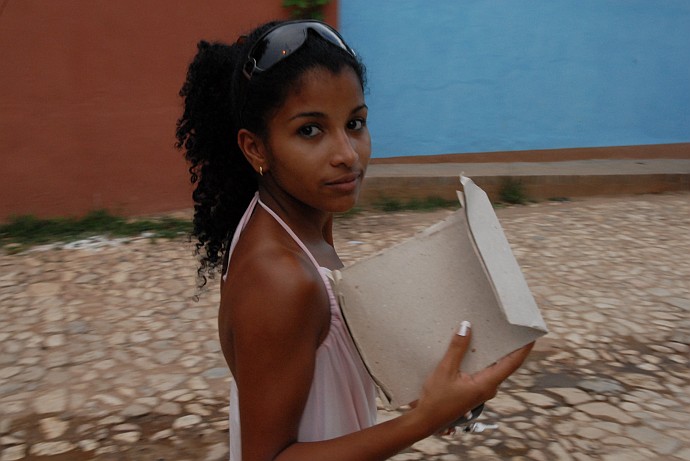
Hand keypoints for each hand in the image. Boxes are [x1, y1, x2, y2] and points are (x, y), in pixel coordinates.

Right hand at [413, 321, 533, 433]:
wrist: (426, 420)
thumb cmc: (436, 399)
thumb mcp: (445, 370)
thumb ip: (457, 349)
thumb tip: (466, 327)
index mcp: (487, 384)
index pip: (512, 363)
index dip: (523, 348)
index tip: (531, 334)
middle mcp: (489, 388)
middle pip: (506, 364)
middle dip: (510, 346)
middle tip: (511, 328)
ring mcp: (483, 390)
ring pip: (495, 368)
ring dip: (495, 352)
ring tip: (495, 333)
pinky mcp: (475, 391)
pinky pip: (485, 371)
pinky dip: (484, 359)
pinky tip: (476, 349)